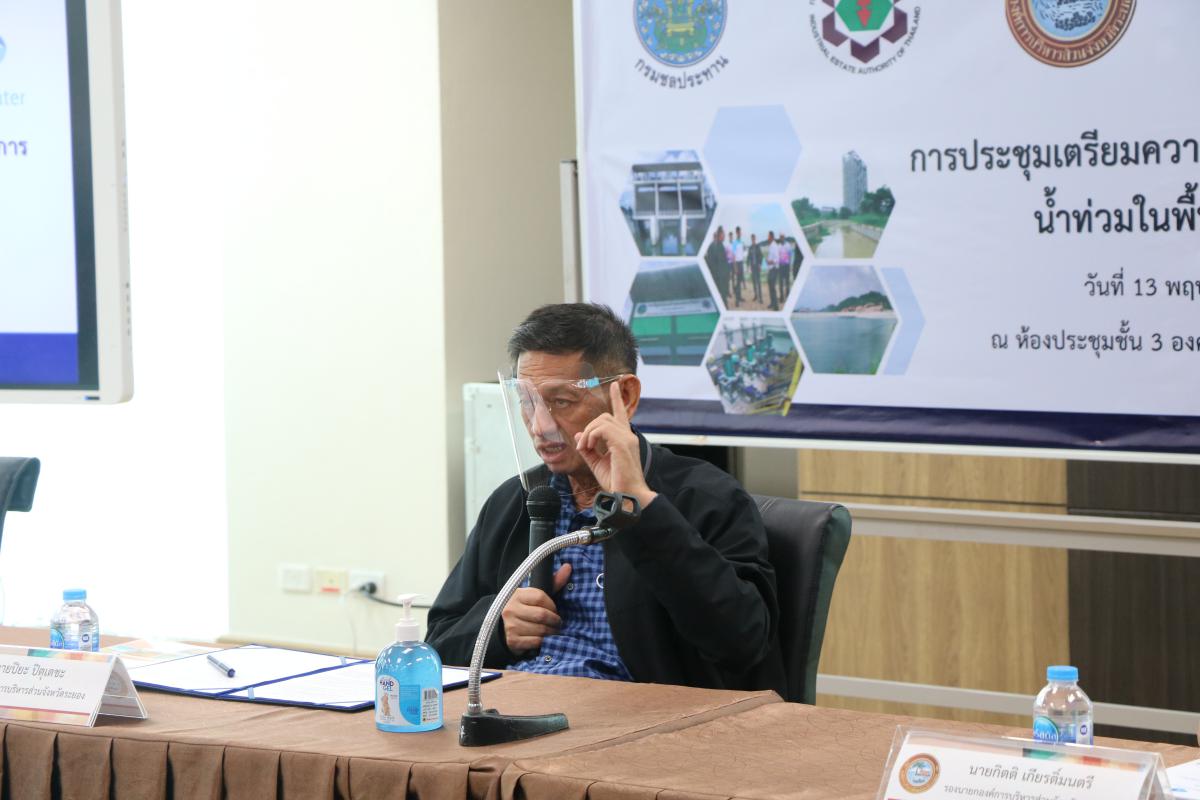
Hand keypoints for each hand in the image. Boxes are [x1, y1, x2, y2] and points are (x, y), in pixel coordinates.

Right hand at [502, 563, 571, 653]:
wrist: (503, 626)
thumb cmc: (524, 608)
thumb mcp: (535, 594)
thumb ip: (553, 582)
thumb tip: (568, 566)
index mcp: (517, 595)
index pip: (540, 597)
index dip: (552, 605)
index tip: (555, 610)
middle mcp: (511, 609)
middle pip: (542, 615)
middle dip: (554, 620)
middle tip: (558, 623)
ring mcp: (511, 625)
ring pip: (540, 629)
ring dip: (551, 632)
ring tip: (553, 631)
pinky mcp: (513, 640)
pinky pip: (535, 641)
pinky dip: (544, 641)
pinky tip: (545, 638)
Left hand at [574, 381, 657, 507]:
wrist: (627, 496)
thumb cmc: (616, 482)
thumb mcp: (597, 464)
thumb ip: (588, 448)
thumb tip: (579, 435)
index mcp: (624, 439)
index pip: (621, 414)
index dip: (616, 398)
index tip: (615, 385)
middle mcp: (628, 435)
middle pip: (605, 416)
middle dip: (589, 428)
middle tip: (584, 447)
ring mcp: (627, 438)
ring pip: (602, 421)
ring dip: (589, 433)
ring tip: (586, 449)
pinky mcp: (622, 444)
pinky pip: (602, 429)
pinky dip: (592, 437)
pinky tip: (590, 448)